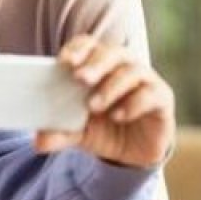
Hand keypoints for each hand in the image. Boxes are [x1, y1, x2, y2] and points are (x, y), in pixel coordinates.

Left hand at [34, 35, 175, 167]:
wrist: (133, 154)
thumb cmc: (103, 130)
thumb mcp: (78, 133)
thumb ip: (60, 133)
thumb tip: (38, 141)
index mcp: (99, 65)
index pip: (88, 45)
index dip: (77, 49)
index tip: (63, 62)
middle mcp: (123, 66)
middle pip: (111, 53)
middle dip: (95, 64)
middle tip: (80, 78)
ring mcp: (145, 80)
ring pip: (131, 71)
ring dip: (111, 87)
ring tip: (94, 106)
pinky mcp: (162, 98)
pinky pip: (151, 94)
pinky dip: (133, 103)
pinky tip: (118, 116)